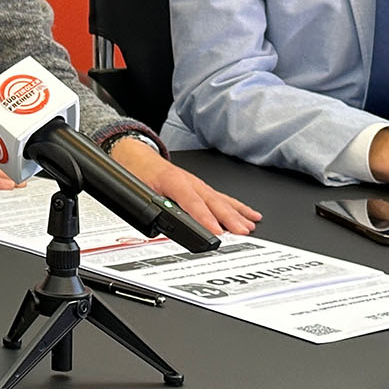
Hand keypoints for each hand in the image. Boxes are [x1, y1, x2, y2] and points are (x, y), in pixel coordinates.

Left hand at [110, 139, 259, 234]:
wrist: (138, 157)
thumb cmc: (139, 173)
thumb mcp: (138, 191)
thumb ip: (151, 209)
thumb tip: (162, 228)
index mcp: (173, 181)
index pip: (191, 202)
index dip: (205, 218)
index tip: (217, 231)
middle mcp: (189, 181)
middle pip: (213, 202)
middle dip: (229, 218)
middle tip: (242, 232)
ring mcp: (198, 184)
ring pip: (221, 200)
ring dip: (237, 214)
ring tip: (249, 226)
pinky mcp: (202, 188)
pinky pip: (222, 198)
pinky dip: (238, 207)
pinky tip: (250, 215)